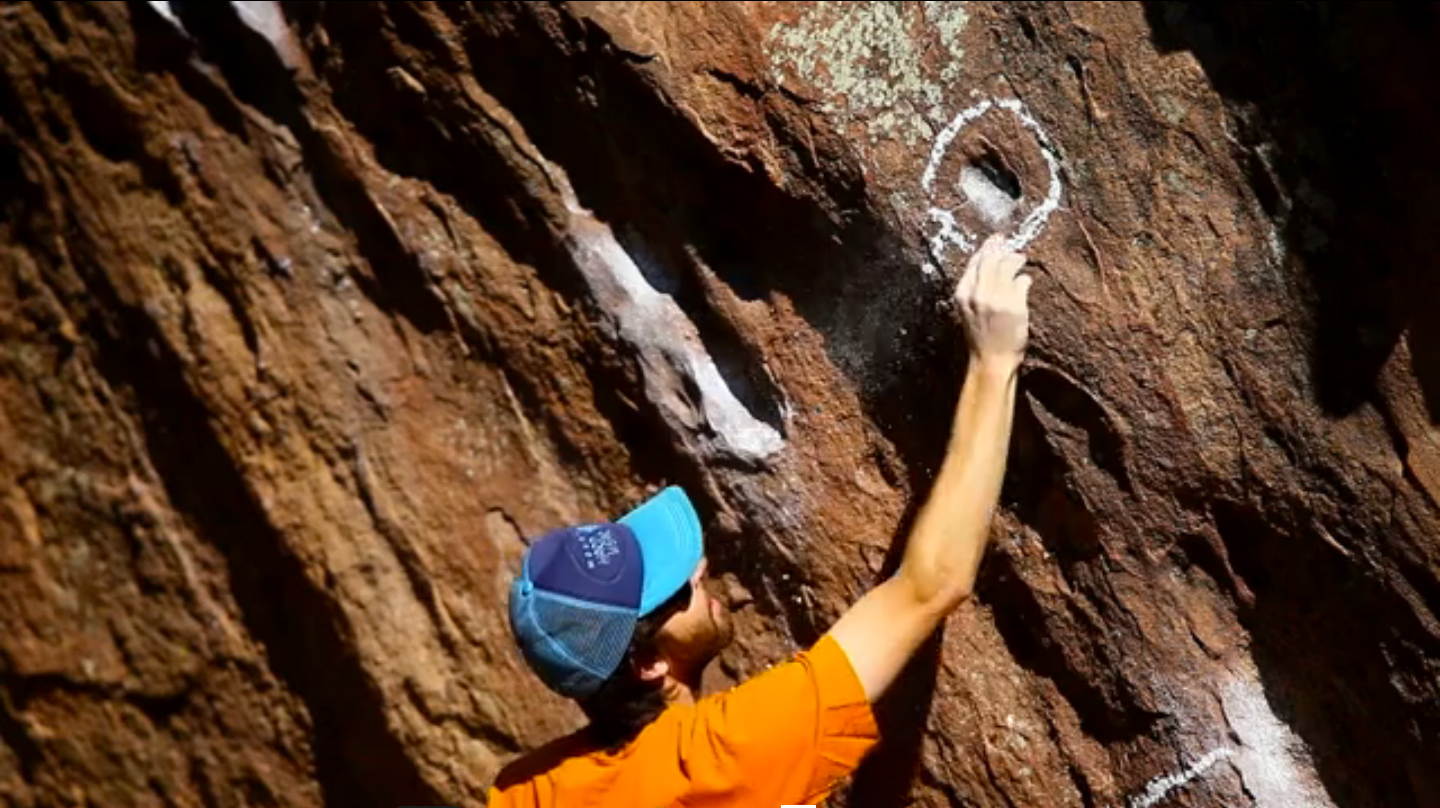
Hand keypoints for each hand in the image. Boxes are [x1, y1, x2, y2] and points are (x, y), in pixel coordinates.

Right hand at [956, 234, 1031, 367]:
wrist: (991, 360)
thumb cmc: (981, 336)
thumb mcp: (968, 310)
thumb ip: (975, 288)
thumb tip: (988, 262)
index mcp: (963, 294)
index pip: (975, 262)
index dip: (986, 248)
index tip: (995, 240)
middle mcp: (978, 294)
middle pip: (991, 260)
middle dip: (1001, 248)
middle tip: (1009, 244)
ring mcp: (996, 299)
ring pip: (1007, 267)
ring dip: (1015, 259)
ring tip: (1021, 260)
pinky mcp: (1014, 305)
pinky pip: (1021, 281)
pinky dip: (1024, 279)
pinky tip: (1025, 281)